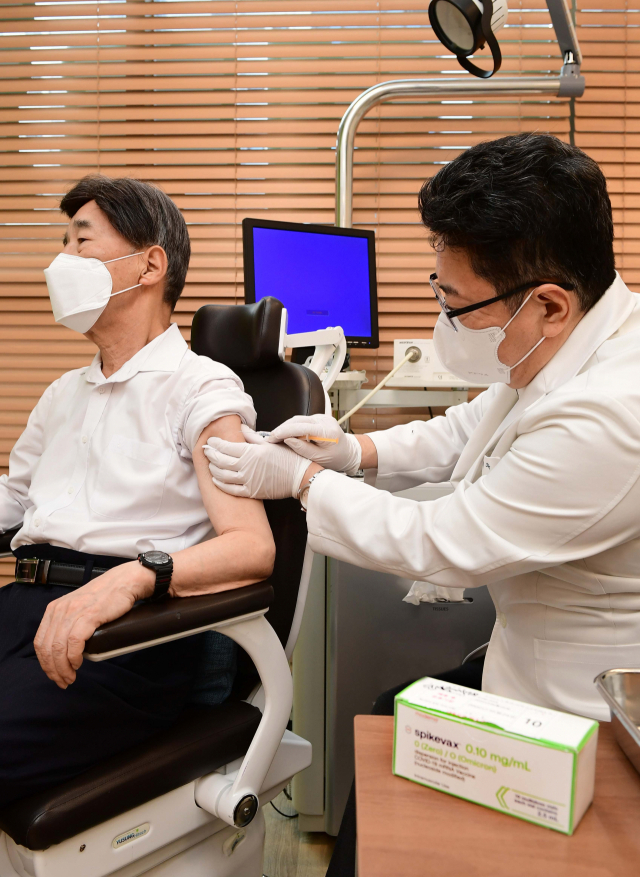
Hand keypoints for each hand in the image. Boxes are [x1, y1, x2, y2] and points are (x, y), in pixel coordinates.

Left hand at [33, 561, 154, 688]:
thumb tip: (64, 649)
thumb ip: (68, 623)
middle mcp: (60, 610)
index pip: (40, 642)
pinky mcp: (89, 615)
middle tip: (63, 681)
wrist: (124, 582)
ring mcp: (74, 612)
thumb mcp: (78, 607)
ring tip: (71, 677)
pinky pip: (74, 642)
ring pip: (58, 648)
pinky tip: (78, 663)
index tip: (54, 674)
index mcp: (54, 609)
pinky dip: (74, 657)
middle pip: (47, 648)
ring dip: (63, 668)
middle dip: (53, 670)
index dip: (45, 663)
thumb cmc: (105, 597)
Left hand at [204, 425, 310, 499]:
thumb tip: (240, 427)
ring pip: (223, 475)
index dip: (215, 443)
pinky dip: (220, 484)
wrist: (300, 476)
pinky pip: (231, 489)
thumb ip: (252, 436)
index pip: (226, 446)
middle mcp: (247, 466)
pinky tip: (216, 480)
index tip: (210, 440)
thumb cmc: (287, 457)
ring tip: (210, 464)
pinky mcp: (251, 492)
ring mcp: (248, 480)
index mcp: (251, 452)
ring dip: (213, 469)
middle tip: (206, 450)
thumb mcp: (269, 443)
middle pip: (221, 460)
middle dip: (210, 455)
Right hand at [267, 414, 360, 474]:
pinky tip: (283, 435)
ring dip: (285, 428)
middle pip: (297, 421)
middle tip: (269, 439)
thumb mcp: (320, 459)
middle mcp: (324, 420)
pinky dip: (291, 427)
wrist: (348, 453)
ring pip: (297, 419)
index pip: (301, 427)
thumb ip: (303, 449)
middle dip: (281, 429)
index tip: (272, 439)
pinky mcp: (318, 418)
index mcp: (327, 431)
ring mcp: (321, 417)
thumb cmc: (337, 458)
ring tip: (274, 438)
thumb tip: (287, 440)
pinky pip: (301, 421)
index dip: (284, 432)